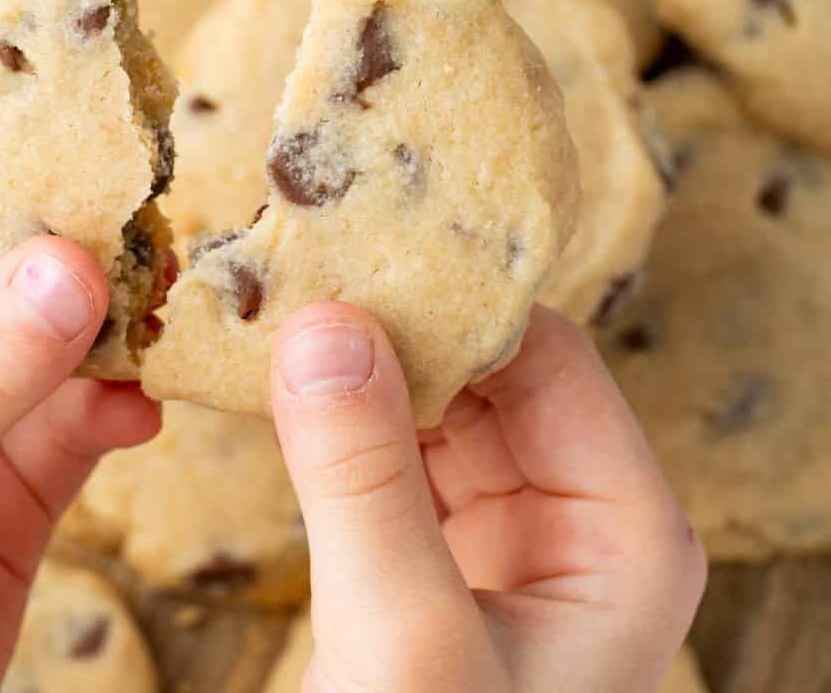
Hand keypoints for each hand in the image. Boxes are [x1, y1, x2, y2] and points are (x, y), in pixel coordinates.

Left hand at [0, 214, 159, 692]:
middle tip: (147, 253)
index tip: (87, 196)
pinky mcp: (3, 487)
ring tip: (160, 330)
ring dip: (103, 343)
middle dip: (62, 279)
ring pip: (39, 353)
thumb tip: (72, 266)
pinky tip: (144, 410)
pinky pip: (71, 423)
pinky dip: (113, 410)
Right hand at [270, 303, 706, 692]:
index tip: (351, 254)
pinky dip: (333, 410)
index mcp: (622, 524)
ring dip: (354, 359)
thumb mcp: (405, 643)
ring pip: (428, 397)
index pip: (542, 355)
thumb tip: (323, 325)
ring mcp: (501, 525)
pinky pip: (387, 444)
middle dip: (391, 322)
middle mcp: (573, 509)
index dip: (452, 301)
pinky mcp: (431, 543)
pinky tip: (276, 379)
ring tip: (275, 305)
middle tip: (296, 265)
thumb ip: (365, 481)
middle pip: (484, 366)